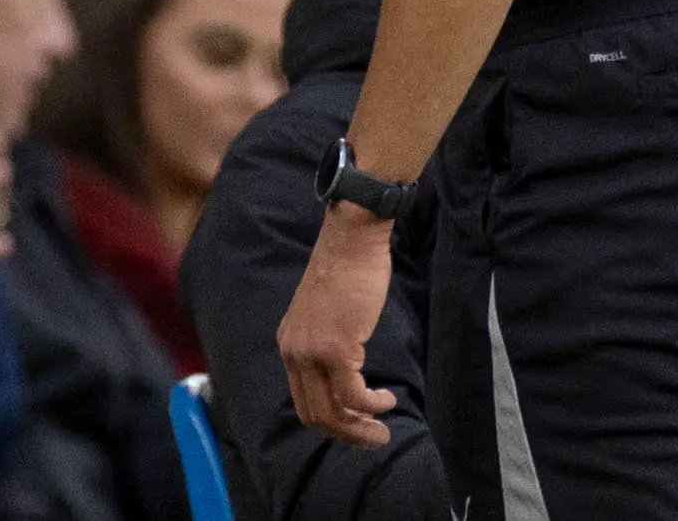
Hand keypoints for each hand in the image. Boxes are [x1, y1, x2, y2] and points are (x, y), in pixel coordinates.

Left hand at [278, 206, 398, 446]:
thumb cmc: (349, 268)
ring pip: (332, 412)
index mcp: (290, 343)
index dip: (330, 419)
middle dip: (346, 433)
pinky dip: (372, 406)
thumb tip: (346, 370)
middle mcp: (294, 351)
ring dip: (360, 428)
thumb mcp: (327, 312)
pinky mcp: (336, 348)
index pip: (302, 398)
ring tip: (383, 430)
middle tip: (374, 438)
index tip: (355, 424)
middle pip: (314, 413)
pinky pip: (353, 395)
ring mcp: (313, 352)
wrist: (352, 237)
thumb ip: (328, 341)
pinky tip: (387, 399)